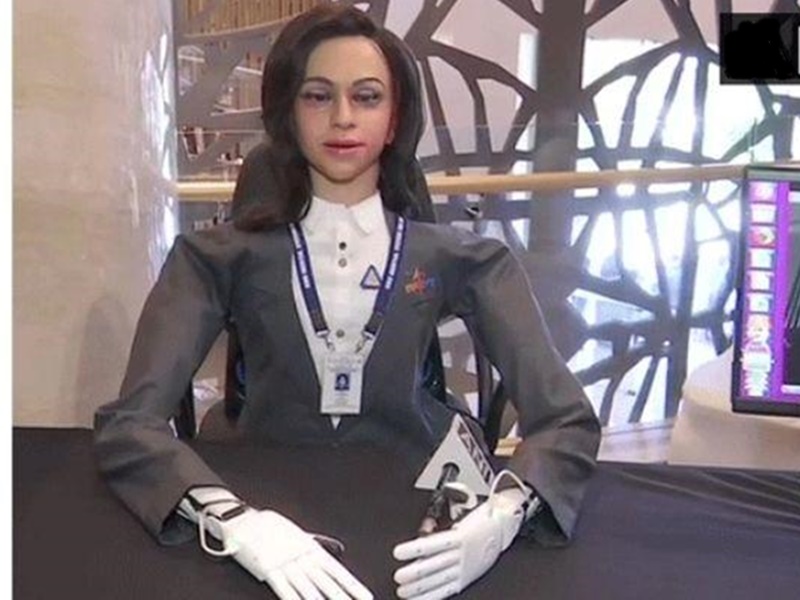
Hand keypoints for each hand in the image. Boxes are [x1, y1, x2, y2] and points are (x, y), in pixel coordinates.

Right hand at [217, 509, 372, 599]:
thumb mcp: (297, 532)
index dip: (351, 585)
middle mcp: (300, 556)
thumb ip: (316, 544)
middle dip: (340, 597)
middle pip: (324, 582)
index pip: (335, 571)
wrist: (243, 520)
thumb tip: (334, 550)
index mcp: (309, 548)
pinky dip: (292, 598)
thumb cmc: (268, 526)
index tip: (365, 597)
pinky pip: (283, 587)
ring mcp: (285, 563)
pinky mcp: (268, 568)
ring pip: (306, 588)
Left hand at [393, 493, 524, 599]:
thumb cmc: (481, 520)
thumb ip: (440, 524)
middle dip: (416, 573)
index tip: (399, 552)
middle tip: (398, 576)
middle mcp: (462, 554)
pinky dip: (433, 596)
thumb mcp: (461, 516)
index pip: (434, 544)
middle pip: (436, 565)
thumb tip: (424, 527)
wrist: (504, 530)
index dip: (416, 549)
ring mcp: (464, 568)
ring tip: (404, 591)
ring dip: (421, 587)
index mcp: (460, 536)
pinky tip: (421, 599)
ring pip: (440, 579)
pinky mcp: (466, 578)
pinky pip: (448, 589)